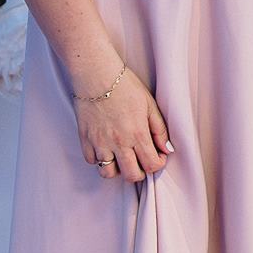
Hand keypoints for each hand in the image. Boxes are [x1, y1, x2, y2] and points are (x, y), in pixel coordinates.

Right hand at [75, 67, 172, 181]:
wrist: (97, 76)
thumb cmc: (126, 87)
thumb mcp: (150, 104)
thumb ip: (160, 129)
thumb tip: (168, 149)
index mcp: (138, 134)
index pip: (151, 165)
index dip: (158, 164)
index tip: (158, 157)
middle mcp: (118, 143)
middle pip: (131, 175)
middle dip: (140, 173)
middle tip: (142, 162)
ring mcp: (100, 143)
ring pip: (108, 174)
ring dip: (118, 169)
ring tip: (123, 157)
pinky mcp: (85, 140)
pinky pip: (91, 162)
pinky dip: (99, 160)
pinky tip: (106, 148)